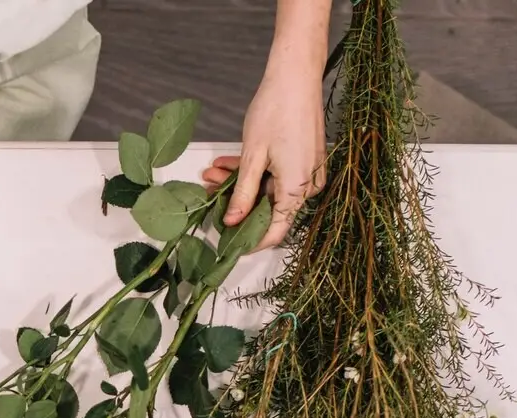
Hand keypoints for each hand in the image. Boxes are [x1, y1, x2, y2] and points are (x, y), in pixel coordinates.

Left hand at [202, 58, 325, 250]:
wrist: (296, 74)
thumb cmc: (276, 109)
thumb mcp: (252, 157)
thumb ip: (242, 194)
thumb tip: (233, 220)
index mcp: (297, 188)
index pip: (275, 231)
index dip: (251, 241)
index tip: (230, 244)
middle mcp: (308, 184)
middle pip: (269, 208)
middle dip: (236, 204)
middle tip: (208, 194)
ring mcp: (308, 171)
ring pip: (269, 190)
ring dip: (240, 185)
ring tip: (212, 173)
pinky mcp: (305, 159)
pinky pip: (277, 176)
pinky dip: (254, 173)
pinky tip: (227, 164)